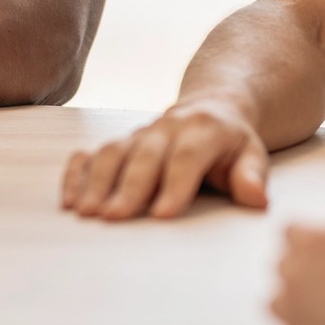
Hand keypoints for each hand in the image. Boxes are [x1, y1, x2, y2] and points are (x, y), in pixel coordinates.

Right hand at [60, 99, 271, 217]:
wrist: (211, 107)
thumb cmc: (232, 144)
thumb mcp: (252, 154)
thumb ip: (252, 176)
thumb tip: (256, 199)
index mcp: (202, 129)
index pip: (186, 157)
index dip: (174, 185)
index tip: (162, 216)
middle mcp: (165, 127)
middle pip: (144, 156)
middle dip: (128, 187)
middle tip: (113, 218)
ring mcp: (138, 133)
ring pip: (113, 153)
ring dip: (96, 182)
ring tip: (85, 213)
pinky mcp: (120, 142)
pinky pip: (91, 153)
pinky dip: (76, 173)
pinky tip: (68, 199)